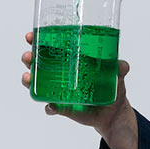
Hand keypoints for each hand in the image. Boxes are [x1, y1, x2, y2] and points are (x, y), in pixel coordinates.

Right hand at [21, 31, 138, 148]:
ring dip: (30, 80)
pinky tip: (51, 106)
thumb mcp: (117, 76)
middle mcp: (62, 75)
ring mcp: (60, 91)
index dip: (38, 40)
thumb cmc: (113, 88)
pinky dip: (50, 107)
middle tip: (28, 55)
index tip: (31, 35)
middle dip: (29, 58)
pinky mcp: (63, 107)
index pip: (51, 47)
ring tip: (28, 77)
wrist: (113, 113)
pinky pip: (52, 107)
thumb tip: (122, 65)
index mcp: (72, 61)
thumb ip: (120, 69)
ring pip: (38, 84)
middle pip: (39, 63)